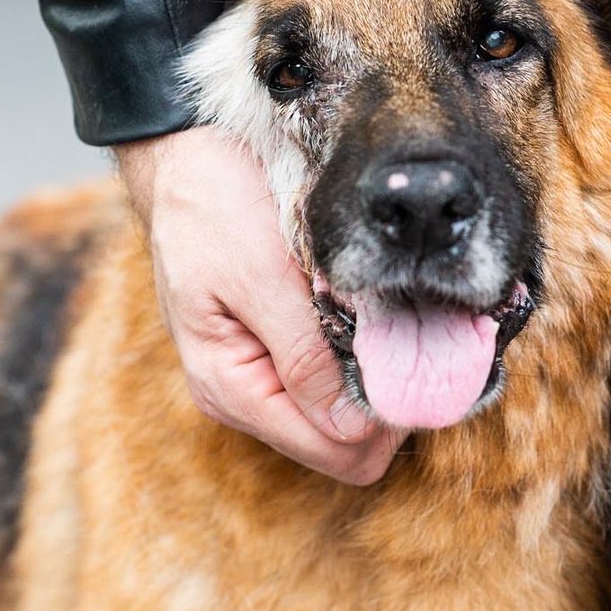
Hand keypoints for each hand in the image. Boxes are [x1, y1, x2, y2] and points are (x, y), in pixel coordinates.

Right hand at [115, 126, 402, 484]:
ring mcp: (257, 375)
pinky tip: (365, 315)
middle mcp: (243, 396)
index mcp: (232, 388)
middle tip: (414, 336)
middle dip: (385, 399)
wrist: (187, 158)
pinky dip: (357, 355)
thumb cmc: (215, 206)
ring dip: (373, 375)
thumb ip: (303, 356)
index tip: (423, 362)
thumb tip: (351, 428)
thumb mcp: (261, 276)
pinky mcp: (271, 349)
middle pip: (344, 443)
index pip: (337, 451)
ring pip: (342, 413)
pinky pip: (330, 378)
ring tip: (385, 318)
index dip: (389, 418)